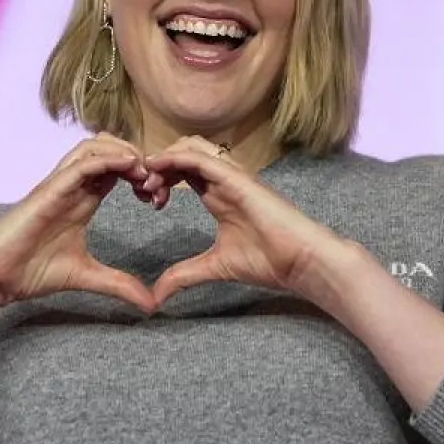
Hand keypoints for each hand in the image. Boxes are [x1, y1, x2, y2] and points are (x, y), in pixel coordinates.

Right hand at [0, 134, 156, 358]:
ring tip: (145, 173)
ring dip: (125, 152)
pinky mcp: (48, 190)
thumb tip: (150, 305)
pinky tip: (130, 167)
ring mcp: (59, 184)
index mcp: (83, 199)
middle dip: (139, 157)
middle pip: (109, 147)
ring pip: (95, 146)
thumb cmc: (30, 271)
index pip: (118, 169)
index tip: (160, 197)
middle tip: (157, 183)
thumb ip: (119, 285)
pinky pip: (81, 163)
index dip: (143, 174)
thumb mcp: (87, 276)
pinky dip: (107, 159)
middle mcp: (72, 186)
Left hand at [144, 137, 355, 309]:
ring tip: (149, 181)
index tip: (145, 200)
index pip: (183, 171)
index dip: (160, 178)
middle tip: (142, 190)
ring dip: (165, 159)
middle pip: (183, 153)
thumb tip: (157, 295)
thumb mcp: (214, 267)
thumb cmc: (268, 260)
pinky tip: (158, 169)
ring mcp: (232, 176)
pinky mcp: (239, 178)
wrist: (300, 261)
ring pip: (191, 147)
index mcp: (218, 195)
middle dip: (158, 166)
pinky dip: (177, 158)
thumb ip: (185, 275)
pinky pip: (203, 157)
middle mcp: (224, 180)